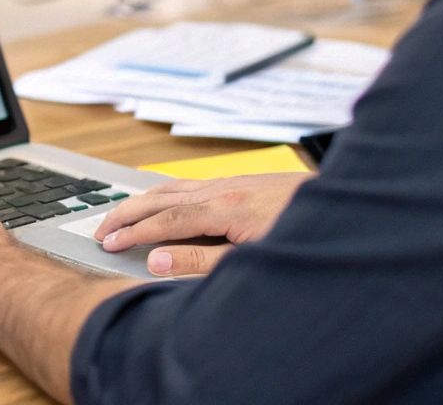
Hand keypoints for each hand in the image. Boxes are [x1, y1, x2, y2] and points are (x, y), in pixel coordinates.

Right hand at [91, 173, 310, 275]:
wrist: (341, 207)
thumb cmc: (298, 234)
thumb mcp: (249, 259)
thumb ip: (199, 260)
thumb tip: (155, 259)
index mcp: (221, 209)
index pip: (163, 221)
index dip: (133, 233)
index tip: (108, 245)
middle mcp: (221, 189)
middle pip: (160, 197)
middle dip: (127, 213)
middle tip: (100, 230)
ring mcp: (230, 182)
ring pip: (172, 186)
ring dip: (142, 200)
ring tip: (120, 214)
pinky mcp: (239, 182)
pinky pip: (189, 183)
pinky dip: (164, 191)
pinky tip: (162, 198)